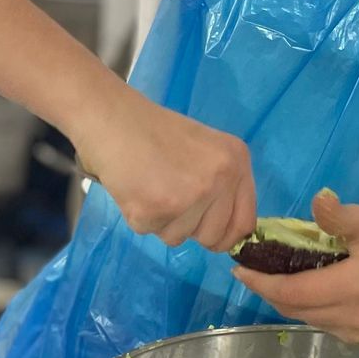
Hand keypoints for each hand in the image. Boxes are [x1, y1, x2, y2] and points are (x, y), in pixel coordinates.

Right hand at [71, 90, 255, 251]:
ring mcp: (189, 196)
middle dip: (190, 228)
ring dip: (162, 222)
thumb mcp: (204, 150)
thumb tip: (226, 237)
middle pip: (213, 238)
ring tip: (150, 186)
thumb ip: (221, 186)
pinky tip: (134, 188)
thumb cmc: (154, 132)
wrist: (113, 119)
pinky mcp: (156, 209)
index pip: (245, 223)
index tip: (210, 235)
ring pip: (180, 238)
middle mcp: (219, 179)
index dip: (226, 236)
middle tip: (168, 196)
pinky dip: (139, 216)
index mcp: (236, 161)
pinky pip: (150, 232)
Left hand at [233, 191, 358, 342]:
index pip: (295, 293)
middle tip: (251, 269)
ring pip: (307, 319)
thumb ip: (338, 215)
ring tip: (272, 276)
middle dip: (268, 291)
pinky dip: (306, 308)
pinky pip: (322, 324)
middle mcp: (357, 316)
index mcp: (358, 286)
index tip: (240, 268)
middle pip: (295, 310)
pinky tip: (303, 289)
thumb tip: (316, 201)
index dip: (262, 283)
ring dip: (286, 300)